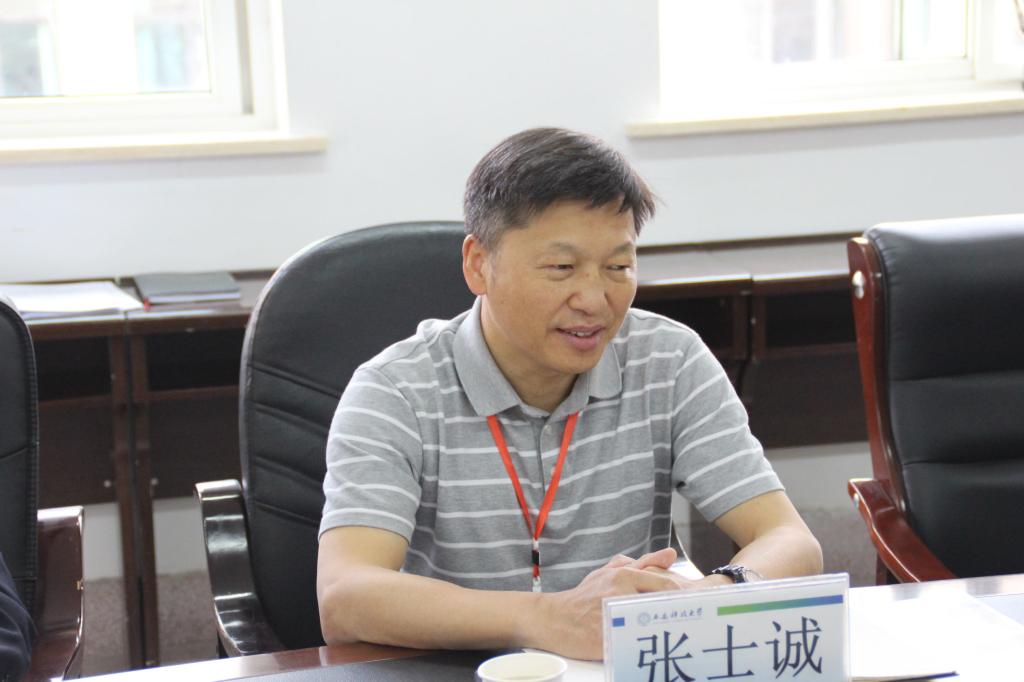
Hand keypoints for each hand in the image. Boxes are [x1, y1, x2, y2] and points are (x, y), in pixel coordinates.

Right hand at [528, 548, 683, 659]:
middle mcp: (621, 593)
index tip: (694, 605)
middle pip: (664, 604)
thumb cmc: (585, 596)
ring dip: (667, 629)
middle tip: (694, 621)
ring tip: (677, 634)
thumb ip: (643, 563)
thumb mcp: (611, 572)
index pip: (667, 585)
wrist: (554, 619)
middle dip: (680, 613)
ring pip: (654, 624)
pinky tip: (656, 648)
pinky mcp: (609, 640)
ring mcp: (615, 617)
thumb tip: (671, 554)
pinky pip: (636, 644)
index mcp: (624, 576)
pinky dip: (648, 646)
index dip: (684, 597)